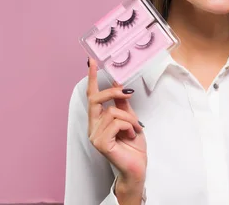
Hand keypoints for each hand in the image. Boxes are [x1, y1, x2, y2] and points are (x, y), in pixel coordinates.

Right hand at [86, 58, 146, 189]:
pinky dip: (128, 126)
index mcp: (98, 120)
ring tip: (135, 129)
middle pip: (96, 99)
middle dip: (112, 92)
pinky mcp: (100, 143)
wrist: (137, 167)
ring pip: (112, 112)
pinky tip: (130, 135)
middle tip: (128, 93)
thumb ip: (122, 104)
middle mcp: (93, 126)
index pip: (92, 95)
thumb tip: (120, 84)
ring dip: (130, 118)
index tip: (92, 61)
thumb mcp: (130, 119)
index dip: (92, 78)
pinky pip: (116, 123)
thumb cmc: (133, 145)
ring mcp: (94, 135)